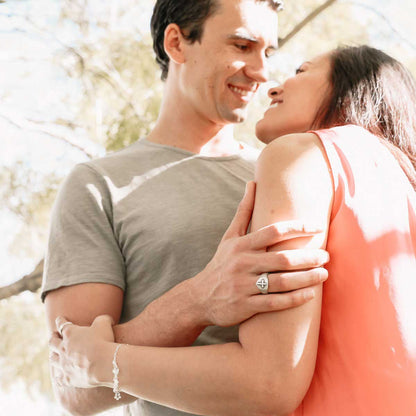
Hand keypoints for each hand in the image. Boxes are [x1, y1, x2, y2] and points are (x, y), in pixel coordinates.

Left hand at [49, 316, 114, 388]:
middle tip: (53, 336)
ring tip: (53, 355)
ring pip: (53, 359)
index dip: (60, 321)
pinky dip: (58, 376)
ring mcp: (64, 364)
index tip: (59, 319)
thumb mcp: (104, 323)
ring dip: (53, 356)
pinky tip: (58, 376)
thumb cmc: (103, 341)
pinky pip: (59, 378)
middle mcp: (63, 348)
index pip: (62, 324)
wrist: (103, 364)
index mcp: (70, 333)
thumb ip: (102, 319)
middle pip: (53, 342)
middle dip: (53, 338)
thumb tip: (106, 319)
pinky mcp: (68, 378)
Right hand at [191, 182, 328, 326]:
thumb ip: (244, 211)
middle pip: (283, 259)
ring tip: (324, 274)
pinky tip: (310, 294)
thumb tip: (252, 183)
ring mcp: (244, 286)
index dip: (298, 228)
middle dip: (309, 257)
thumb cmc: (221, 263)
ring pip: (282, 282)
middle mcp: (242, 263)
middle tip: (326, 256)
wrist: (200, 297)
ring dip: (307, 278)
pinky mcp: (246, 306)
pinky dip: (295, 299)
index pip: (273, 232)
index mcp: (241, 245)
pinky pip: (275, 303)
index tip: (318, 227)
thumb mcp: (229, 237)